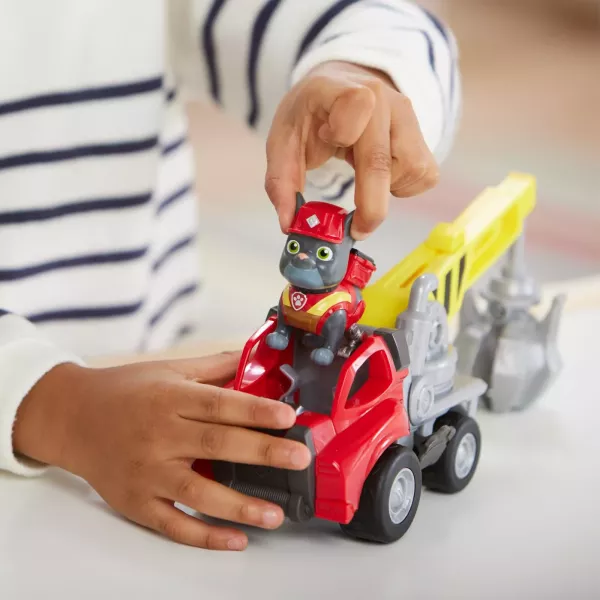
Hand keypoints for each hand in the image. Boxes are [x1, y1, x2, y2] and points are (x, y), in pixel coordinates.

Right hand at [13, 352, 310, 550]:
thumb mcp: (168, 369)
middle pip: (217, 446)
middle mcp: (159, 436)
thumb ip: (213, 366)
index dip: (255, 411)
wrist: (71, 417)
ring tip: (276, 513)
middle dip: (263, 453)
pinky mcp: (136, 502)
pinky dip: (204, 536)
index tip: (288, 417)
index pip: (219, 405)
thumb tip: (253, 357)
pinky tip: (235, 540)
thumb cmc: (125, 390)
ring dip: (240, 506)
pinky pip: (173, 524)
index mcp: (170, 399)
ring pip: (198, 493)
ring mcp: (147, 473)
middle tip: (299, 459)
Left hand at [265, 60, 438, 239]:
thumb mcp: (283, 139)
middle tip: (356, 230)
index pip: (356, 105)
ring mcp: (407, 115)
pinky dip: (403, 187)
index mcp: (340, 89)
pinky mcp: (423, 135)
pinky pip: (424, 174)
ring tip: (363, 177)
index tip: (328, 140)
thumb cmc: (311, 115)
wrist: (341, 87)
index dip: (343, 132)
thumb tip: (290, 224)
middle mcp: (381, 98)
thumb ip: (281, 182)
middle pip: (382, 160)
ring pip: (410, 169)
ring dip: (388, 190)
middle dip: (370, 207)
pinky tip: (382, 177)